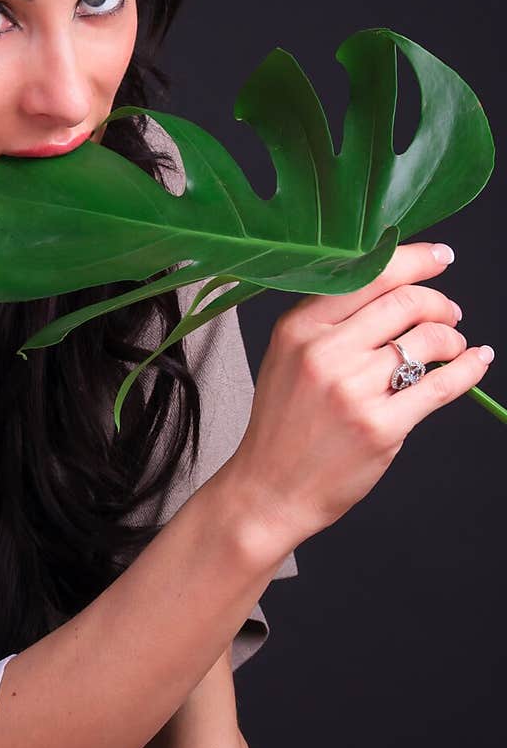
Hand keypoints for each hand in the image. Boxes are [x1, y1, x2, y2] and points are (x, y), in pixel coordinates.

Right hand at [223, 241, 489, 554]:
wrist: (270, 490)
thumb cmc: (282, 425)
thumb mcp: (287, 358)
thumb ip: (328, 321)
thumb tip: (393, 289)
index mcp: (298, 328)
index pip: (368, 275)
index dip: (415, 260)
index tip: (440, 258)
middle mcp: (325, 352)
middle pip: (405, 302)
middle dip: (440, 303)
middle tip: (450, 314)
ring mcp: (354, 391)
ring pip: (427, 341)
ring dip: (452, 339)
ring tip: (453, 348)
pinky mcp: (381, 427)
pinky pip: (442, 385)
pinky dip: (470, 368)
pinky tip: (477, 361)